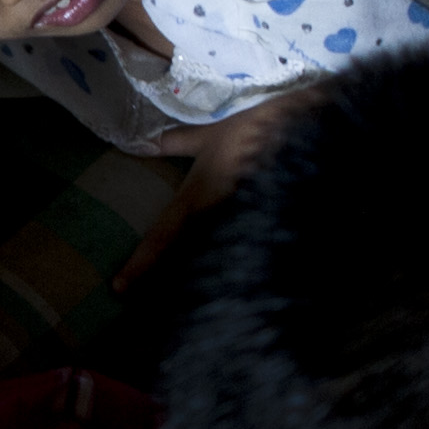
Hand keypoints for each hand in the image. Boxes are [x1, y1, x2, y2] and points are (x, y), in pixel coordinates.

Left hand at [111, 91, 308, 288]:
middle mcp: (218, 220)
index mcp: (199, 198)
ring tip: (188, 300)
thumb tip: (140, 143)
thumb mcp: (213, 132)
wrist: (310, 131)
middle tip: (147, 301)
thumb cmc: (257, 127)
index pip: (161, 238)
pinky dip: (229, 266)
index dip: (139, 265)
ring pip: (214, 263)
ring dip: (200, 279)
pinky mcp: (268, 233)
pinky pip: (241, 255)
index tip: (118, 288)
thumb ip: (177, 142)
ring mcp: (244, 230)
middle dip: (169, 282)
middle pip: (187, 262)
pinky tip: (228, 280)